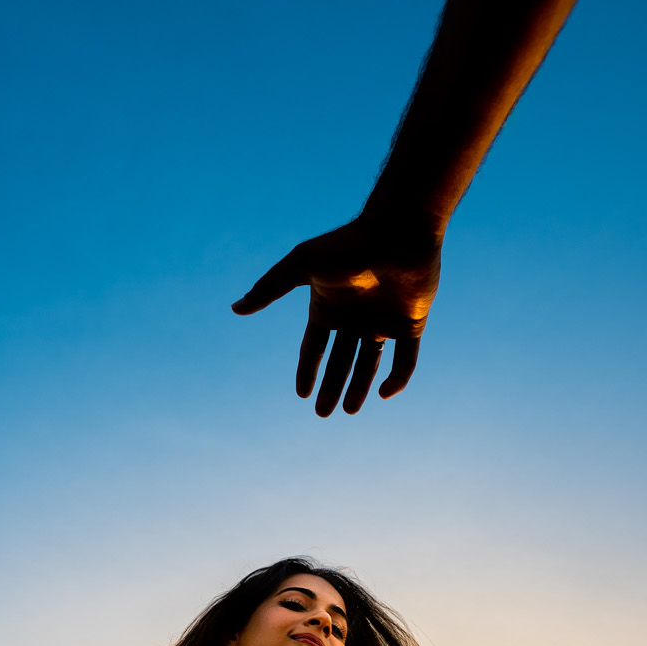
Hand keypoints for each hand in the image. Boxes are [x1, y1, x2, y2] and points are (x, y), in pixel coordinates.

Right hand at [231, 216, 441, 415]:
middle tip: (323, 414)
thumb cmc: (349, 245)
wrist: (398, 231)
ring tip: (348, 411)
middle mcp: (354, 317)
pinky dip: (397, 378)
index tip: (301, 394)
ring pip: (370, 364)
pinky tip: (384, 394)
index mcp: (328, 306)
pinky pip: (405, 359)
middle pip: (339, 361)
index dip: (307, 370)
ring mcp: (383, 320)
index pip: (313, 347)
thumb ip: (269, 288)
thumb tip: (235, 308)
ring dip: (358, 388)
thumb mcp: (302, 266)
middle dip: (331, 388)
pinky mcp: (411, 323)